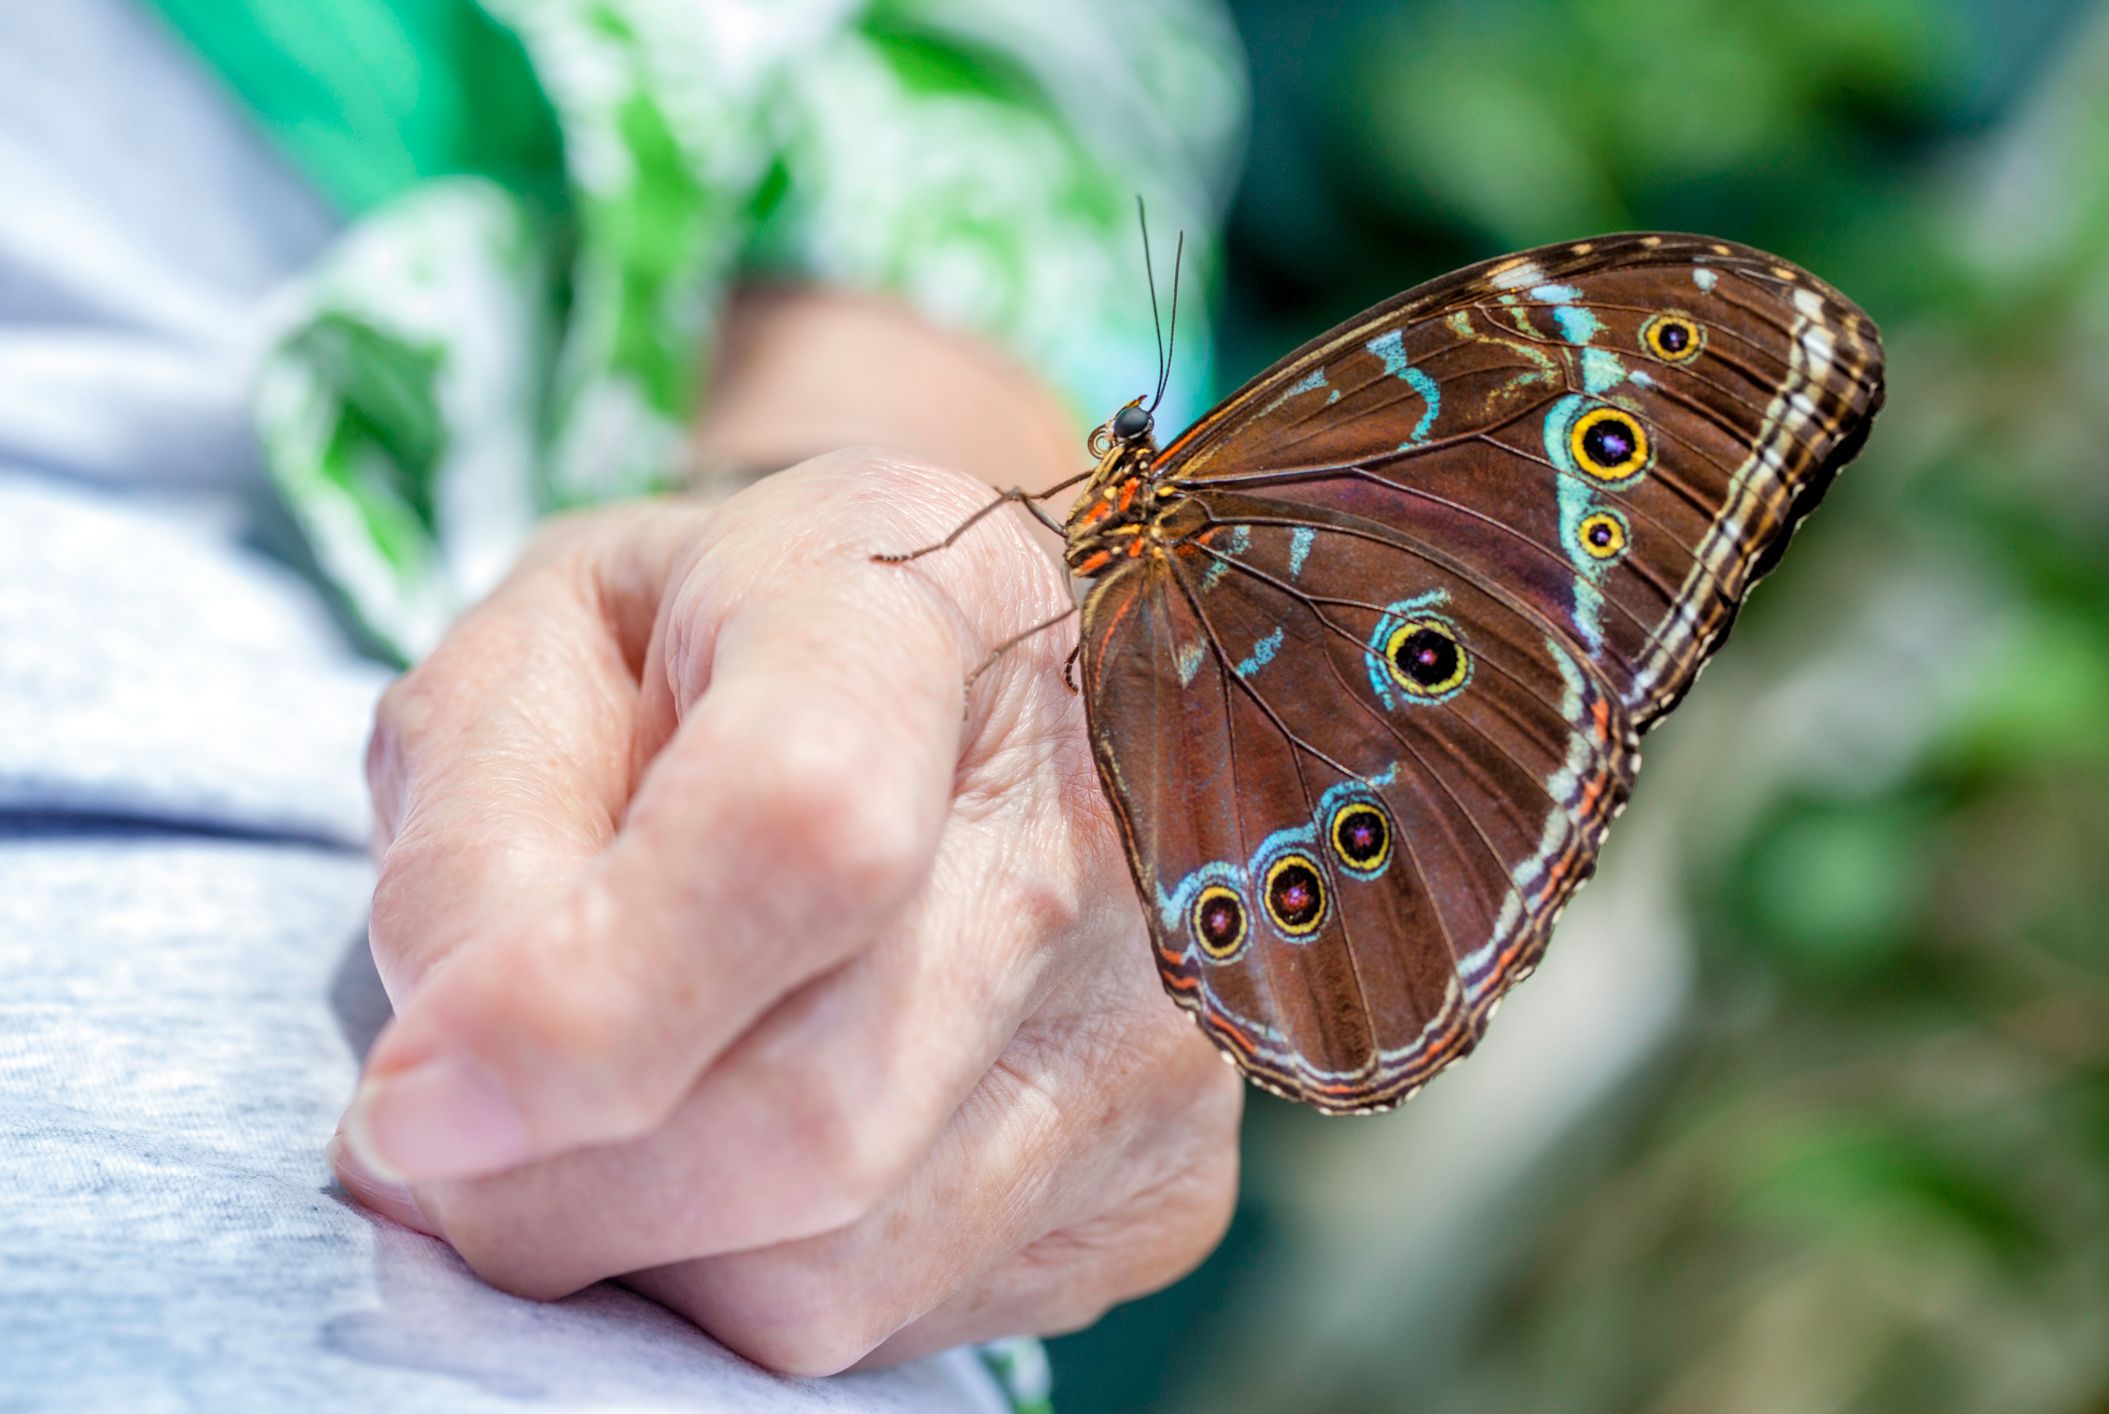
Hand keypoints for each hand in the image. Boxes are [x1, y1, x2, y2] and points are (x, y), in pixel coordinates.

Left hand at [332, 451, 1242, 1372]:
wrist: (945, 684)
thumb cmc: (714, 658)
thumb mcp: (538, 651)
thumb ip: (469, 835)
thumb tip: (446, 1113)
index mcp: (918, 603)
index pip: (800, 830)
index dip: (582, 1008)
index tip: (411, 1102)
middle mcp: (1095, 812)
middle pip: (811, 1114)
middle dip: (557, 1191)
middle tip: (465, 1139)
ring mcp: (1163, 1011)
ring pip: (840, 1273)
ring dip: (654, 1245)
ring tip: (636, 1105)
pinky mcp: (1176, 1171)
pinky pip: (908, 1325)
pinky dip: (772, 1274)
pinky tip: (763, 1127)